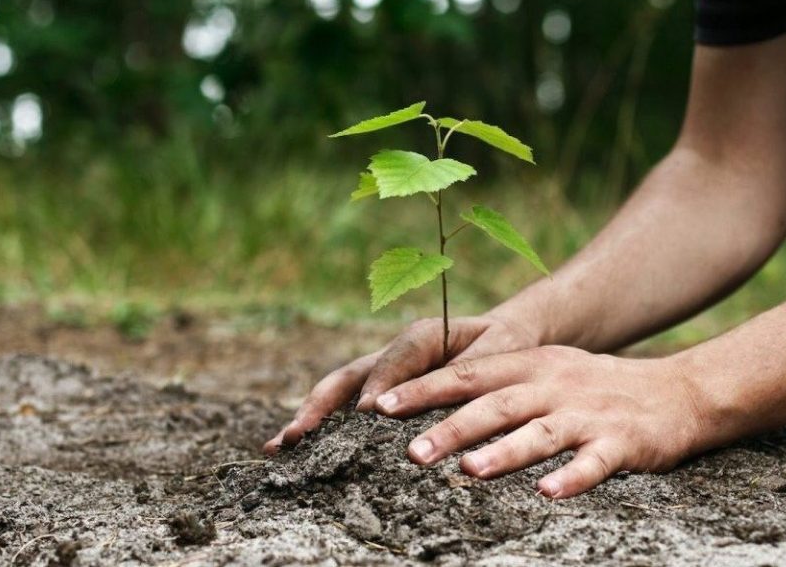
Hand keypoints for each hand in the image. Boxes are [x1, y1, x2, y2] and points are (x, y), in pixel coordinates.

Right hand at [263, 312, 539, 453]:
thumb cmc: (505, 345)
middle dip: (322, 405)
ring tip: (280, 445)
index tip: (367, 414)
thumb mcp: (500, 350)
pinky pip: (347, 406)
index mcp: (423, 335)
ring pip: (339, 392)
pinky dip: (322, 426)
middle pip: (349, 376)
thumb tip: (443, 391)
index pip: (396, 360)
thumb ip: (472, 367)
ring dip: (310, 417)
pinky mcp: (381, 390)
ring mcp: (382, 372)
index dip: (380, 384)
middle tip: (298, 435)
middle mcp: (394, 353)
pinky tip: (296, 450)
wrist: (505, 337)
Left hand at [372, 346, 706, 497]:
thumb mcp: (548, 371)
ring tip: (469, 472)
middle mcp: (554, 385)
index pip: (468, 374)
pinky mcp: (621, 442)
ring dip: (503, 452)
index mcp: (532, 365)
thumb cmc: (597, 387)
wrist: (678, 392)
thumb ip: (499, 383)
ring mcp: (588, 413)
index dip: (424, 389)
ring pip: (539, 432)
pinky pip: (593, 462)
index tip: (380, 406)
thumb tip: (434, 405)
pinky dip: (571, 478)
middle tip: (411, 452)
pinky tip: (548, 494)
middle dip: (451, 427)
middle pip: (496, 404)